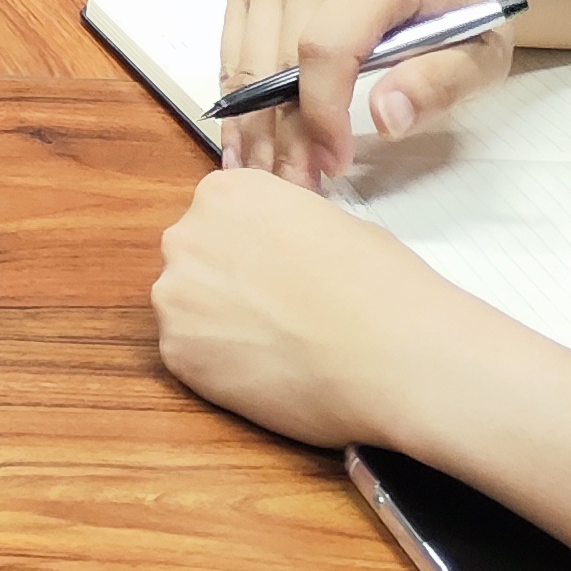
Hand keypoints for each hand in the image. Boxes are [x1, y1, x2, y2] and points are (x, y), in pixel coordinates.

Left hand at [153, 165, 479, 449]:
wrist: (396, 358)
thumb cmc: (383, 288)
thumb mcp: (333, 225)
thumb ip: (284, 230)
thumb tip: (278, 251)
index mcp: (225, 194)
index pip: (219, 219)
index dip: (249, 252)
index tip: (275, 276)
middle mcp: (186, 235)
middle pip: (195, 262)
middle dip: (228, 286)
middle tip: (276, 317)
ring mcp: (175, 295)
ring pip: (187, 311)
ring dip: (219, 328)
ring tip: (277, 351)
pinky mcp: (178, 353)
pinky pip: (190, 358)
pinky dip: (221, 370)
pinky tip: (267, 376)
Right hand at [216, 0, 522, 190]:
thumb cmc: (463, 12)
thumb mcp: (481, 56)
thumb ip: (438, 85)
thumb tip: (384, 119)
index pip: (325, 45)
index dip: (321, 112)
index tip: (334, 165)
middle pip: (279, 57)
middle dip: (285, 133)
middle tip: (297, 188)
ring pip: (247, 56)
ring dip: (253, 123)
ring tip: (266, 174)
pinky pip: (232, 45)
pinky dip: (236, 95)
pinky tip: (245, 137)